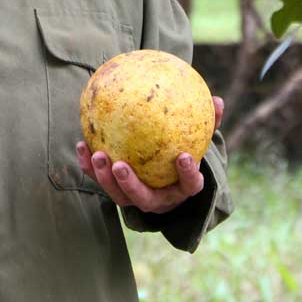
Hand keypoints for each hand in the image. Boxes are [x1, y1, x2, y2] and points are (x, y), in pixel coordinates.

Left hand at [75, 95, 222, 214]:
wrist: (167, 182)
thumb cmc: (183, 155)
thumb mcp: (198, 142)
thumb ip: (208, 125)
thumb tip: (218, 101)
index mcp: (182, 188)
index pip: (190, 185)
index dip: (188, 174)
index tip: (183, 156)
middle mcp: (158, 200)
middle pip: (143, 198)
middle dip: (130, 184)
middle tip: (120, 165)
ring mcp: (136, 199)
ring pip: (119, 196)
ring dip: (105, 178)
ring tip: (97, 155)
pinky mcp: (117, 193)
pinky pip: (101, 181)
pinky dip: (89, 167)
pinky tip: (82, 145)